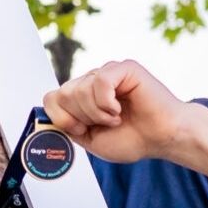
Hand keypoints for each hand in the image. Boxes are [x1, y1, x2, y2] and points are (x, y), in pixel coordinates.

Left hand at [42, 59, 195, 163]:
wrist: (162, 138)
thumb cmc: (133, 138)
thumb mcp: (89, 139)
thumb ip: (66, 127)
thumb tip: (45, 117)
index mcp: (81, 98)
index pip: (51, 99)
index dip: (62, 118)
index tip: (82, 130)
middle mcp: (91, 82)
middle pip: (63, 94)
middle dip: (82, 117)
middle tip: (105, 123)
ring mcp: (107, 73)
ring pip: (79, 89)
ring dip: (97, 113)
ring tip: (117, 117)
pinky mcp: (123, 68)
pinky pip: (99, 81)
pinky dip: (107, 102)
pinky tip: (120, 108)